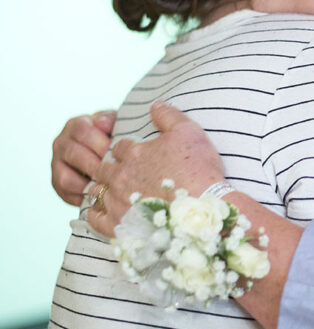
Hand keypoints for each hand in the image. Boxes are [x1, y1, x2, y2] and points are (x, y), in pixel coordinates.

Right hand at [51, 110, 115, 205]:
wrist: (108, 157)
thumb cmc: (114, 139)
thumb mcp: (115, 126)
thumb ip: (111, 122)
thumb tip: (103, 124)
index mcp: (76, 125)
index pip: (82, 130)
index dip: (100, 143)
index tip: (117, 153)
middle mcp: (61, 142)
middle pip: (74, 154)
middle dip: (97, 165)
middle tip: (114, 173)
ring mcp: (56, 164)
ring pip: (67, 177)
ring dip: (88, 182)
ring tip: (107, 184)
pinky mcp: (57, 183)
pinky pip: (67, 192)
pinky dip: (84, 195)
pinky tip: (101, 194)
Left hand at [87, 101, 223, 236]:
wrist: (204, 210)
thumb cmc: (199, 171)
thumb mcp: (189, 132)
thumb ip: (169, 116)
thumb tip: (155, 104)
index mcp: (135, 153)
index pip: (119, 147)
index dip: (127, 151)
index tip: (136, 157)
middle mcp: (121, 176)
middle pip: (104, 168)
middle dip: (111, 169)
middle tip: (124, 176)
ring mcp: (117, 201)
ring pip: (97, 191)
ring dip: (103, 190)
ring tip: (114, 194)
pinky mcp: (118, 225)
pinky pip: (95, 219)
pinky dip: (96, 214)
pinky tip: (105, 213)